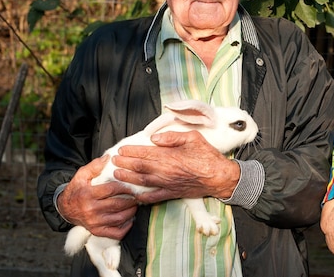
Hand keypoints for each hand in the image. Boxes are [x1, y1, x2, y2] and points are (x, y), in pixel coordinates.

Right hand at [58, 155, 137, 239]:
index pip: (112, 189)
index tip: (134, 183)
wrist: (65, 208)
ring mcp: (94, 222)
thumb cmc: (77, 189)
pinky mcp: (96, 231)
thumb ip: (95, 166)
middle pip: (117, 204)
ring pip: (118, 218)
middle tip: (139, 194)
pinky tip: (130, 219)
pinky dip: (126, 228)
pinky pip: (115, 233)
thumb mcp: (82, 175)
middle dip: (131, 199)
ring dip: (131, 211)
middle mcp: (90, 210)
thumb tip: (109, 157)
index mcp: (87, 194)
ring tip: (136, 204)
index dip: (125, 186)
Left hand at [112, 130, 240, 203]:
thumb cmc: (208, 156)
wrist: (219, 177)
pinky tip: (134, 194)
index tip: (121, 150)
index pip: (144, 154)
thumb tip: (154, 137)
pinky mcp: (172, 194)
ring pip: (142, 182)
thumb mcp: (193, 138)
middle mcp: (166, 171)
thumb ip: (172, 137)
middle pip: (139, 167)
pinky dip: (142, 197)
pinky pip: (153, 197)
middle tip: (114, 161)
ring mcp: (167, 184)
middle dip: (125, 164)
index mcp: (170, 156)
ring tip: (118, 175)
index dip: (131, 152)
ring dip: (128, 178)